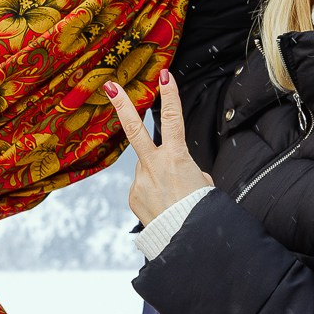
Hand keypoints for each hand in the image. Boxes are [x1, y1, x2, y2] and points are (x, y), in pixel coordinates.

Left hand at [103, 69, 213, 224]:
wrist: (188, 239)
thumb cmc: (202, 210)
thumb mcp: (202, 183)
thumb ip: (187, 169)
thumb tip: (176, 170)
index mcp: (177, 157)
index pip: (173, 119)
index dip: (170, 95)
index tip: (164, 74)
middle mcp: (154, 165)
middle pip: (135, 130)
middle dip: (123, 106)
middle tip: (110, 86)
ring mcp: (140, 181)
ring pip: (145, 168)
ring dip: (156, 176)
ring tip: (171, 197)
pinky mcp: (133, 196)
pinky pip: (142, 187)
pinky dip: (152, 192)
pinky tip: (162, 206)